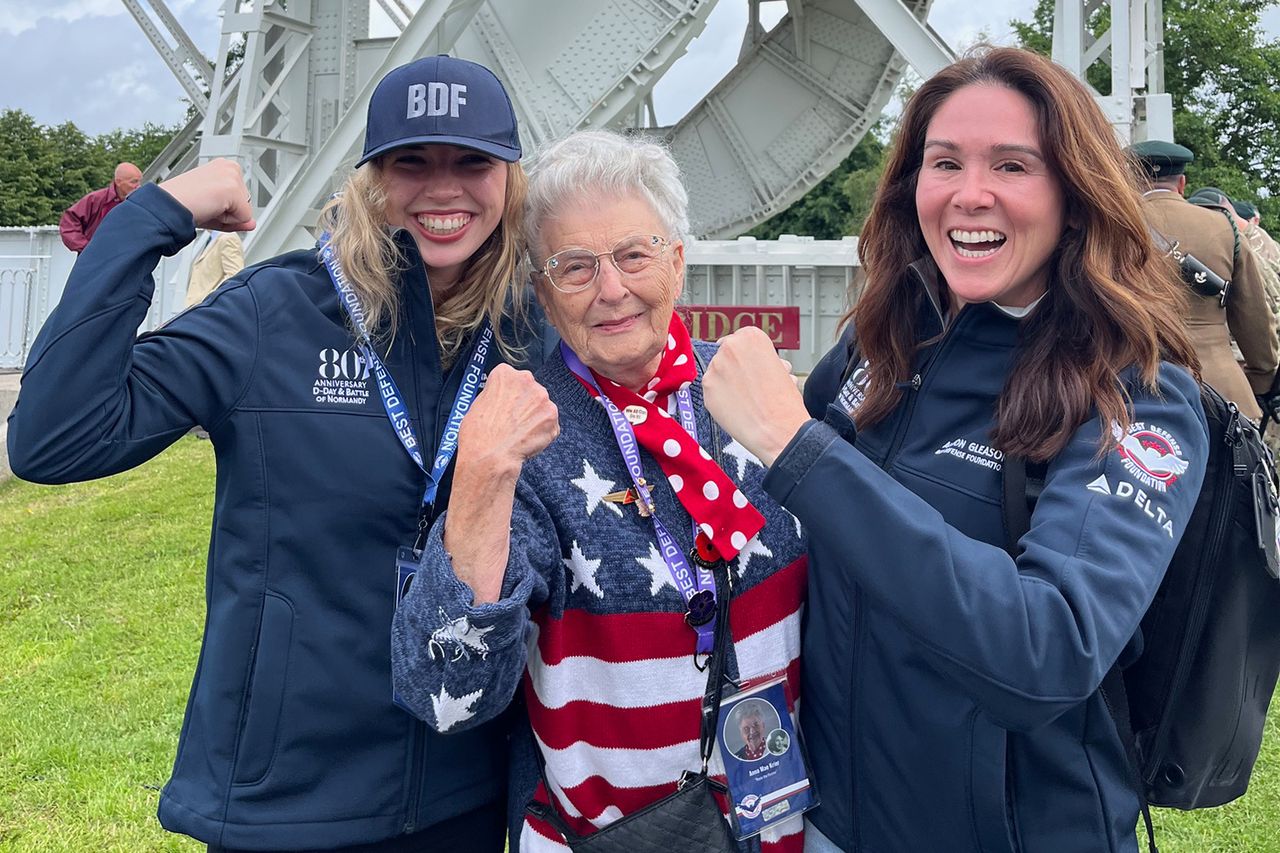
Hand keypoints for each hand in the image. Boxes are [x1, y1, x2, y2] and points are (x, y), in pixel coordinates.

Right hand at [158, 159, 255, 231]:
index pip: (241, 199)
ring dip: (227, 216)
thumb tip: (253, 223)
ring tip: (207, 207)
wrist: (167, 205)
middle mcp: (229, 167)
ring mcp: (231, 176)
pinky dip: (227, 221)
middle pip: (246, 204)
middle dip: (228, 213)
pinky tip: (210, 209)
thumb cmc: (183, 204)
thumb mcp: (215, 211)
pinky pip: (243, 218)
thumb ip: (237, 217)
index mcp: (224, 168)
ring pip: (245, 212)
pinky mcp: (232, 188)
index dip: (226, 209)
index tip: (207, 203)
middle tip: (206, 206)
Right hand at [457, 364, 558, 478]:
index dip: (509, 394)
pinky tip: (528, 439)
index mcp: (504, 374)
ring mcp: (541, 397)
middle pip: (529, 389)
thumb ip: (495, 394)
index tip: (506, 403)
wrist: (489, 455)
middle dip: (524, 403)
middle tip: (513, 420)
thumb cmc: (478, 433)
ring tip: (520, 432)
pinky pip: (550, 422)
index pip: (511, 377)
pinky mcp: (552, 416)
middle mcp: (526, 380)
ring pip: (541, 405)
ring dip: (534, 417)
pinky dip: (542, 431)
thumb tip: (501, 398)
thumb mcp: (478, 402)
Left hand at [703, 327, 810, 465]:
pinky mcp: (707, 387)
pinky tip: (735, 407)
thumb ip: (761, 359)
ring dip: (726, 382)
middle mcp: (730, 347)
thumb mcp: (780, 368)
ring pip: (717, 372)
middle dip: (734, 367)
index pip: (740, 339)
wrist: (777, 428)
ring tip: (744, 399)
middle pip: (726, 353)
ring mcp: (715, 367)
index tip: (749, 366)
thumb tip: (751, 363)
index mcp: (751, 337)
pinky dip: (720, 398)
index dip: (746, 356)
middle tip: (748, 385)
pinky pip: (711, 390)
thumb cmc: (784, 402)